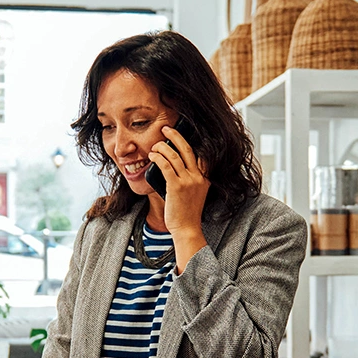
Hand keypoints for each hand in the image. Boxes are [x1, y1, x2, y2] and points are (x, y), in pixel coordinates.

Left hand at [150, 125, 209, 269]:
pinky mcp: (176, 186)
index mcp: (204, 178)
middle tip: (166, 129)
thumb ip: (189, 179)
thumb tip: (173, 165)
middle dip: (175, 136)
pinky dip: (158, 158)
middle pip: (187, 149)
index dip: (189, 141)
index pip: (199, 154)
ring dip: (162, 147)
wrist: (187, 229)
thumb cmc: (187, 213)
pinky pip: (166, 166)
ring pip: (174, 156)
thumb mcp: (194, 193)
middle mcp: (198, 177)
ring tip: (155, 145)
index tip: (180, 134)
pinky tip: (152, 156)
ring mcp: (188, 181)